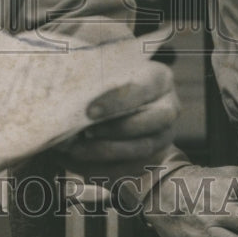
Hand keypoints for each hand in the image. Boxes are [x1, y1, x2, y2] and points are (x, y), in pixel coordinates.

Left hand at [63, 60, 177, 172]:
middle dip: (117, 129)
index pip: (146, 87)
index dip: (119, 100)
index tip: (89, 111)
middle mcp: (168, 107)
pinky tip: (77, 161)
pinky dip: (102, 168)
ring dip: (106, 152)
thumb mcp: (101, 67)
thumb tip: (69, 80)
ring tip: (75, 149)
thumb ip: (91, 71)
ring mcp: (164, 135)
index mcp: (159, 78)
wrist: (110, 100)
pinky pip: (131, 169)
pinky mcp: (151, 158)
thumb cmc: (104, 79)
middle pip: (152, 121)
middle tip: (85, 133)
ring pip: (142, 149)